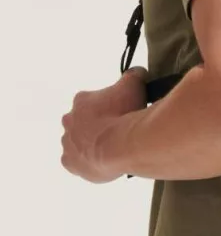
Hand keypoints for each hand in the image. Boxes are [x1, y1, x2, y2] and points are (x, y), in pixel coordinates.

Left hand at [61, 67, 147, 182]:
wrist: (119, 146)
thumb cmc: (124, 113)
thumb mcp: (134, 85)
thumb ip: (133, 76)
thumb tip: (137, 72)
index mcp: (81, 100)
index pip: (92, 100)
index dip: (108, 106)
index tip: (120, 112)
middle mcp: (69, 120)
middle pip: (82, 121)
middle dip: (96, 125)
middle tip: (115, 130)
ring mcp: (67, 143)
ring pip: (77, 142)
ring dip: (90, 143)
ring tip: (111, 148)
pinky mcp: (69, 163)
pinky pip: (75, 161)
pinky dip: (86, 161)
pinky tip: (101, 161)